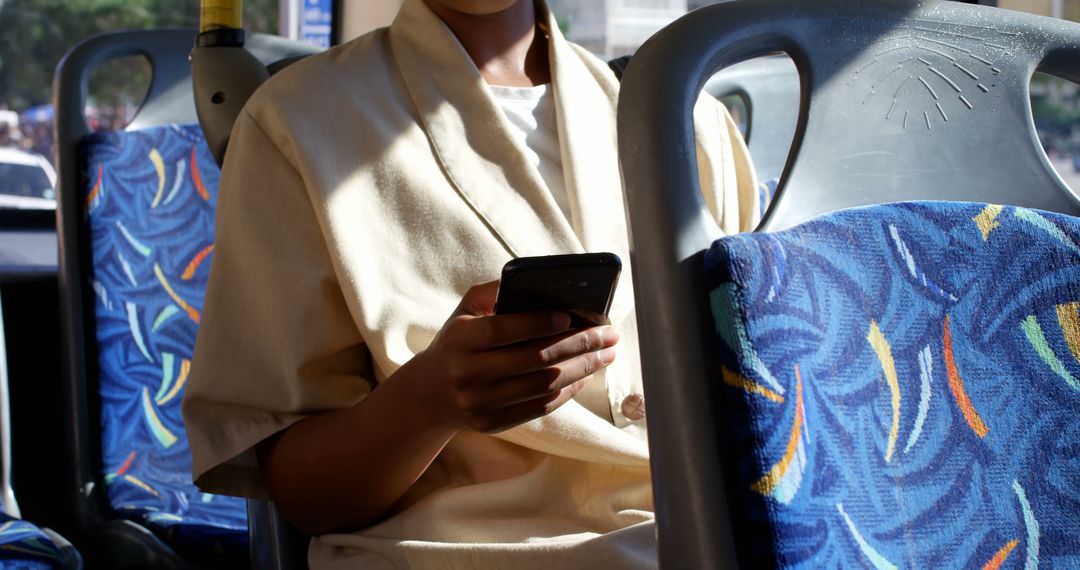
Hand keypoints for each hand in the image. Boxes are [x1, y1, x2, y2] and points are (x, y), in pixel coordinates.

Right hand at [398, 280, 618, 433]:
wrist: (430, 393)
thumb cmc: (458, 342)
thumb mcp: (464, 311)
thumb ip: (493, 293)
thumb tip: (539, 284)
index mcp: (460, 340)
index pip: (504, 329)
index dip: (539, 322)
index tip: (571, 316)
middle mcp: (466, 373)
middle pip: (533, 359)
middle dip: (578, 345)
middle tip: (607, 335)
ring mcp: (479, 402)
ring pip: (543, 385)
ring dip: (582, 369)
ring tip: (605, 354)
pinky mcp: (491, 423)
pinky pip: (540, 407)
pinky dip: (568, 391)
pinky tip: (585, 375)